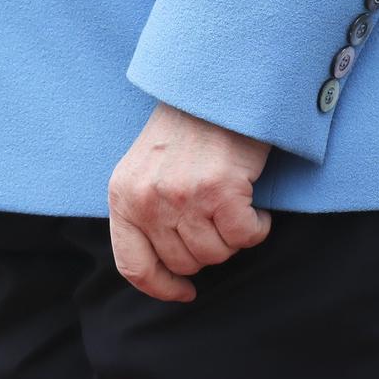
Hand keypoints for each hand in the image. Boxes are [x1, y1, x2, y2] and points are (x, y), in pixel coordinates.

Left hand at [108, 103, 271, 301]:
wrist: (217, 87)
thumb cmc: (186, 132)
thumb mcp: (144, 170)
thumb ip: (145, 212)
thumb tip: (167, 268)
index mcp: (122, 197)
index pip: (133, 266)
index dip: (161, 287)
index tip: (184, 291)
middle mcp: (147, 200)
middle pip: (184, 263)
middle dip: (207, 251)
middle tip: (218, 221)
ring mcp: (182, 197)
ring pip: (216, 253)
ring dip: (233, 238)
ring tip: (233, 206)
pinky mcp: (220, 192)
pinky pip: (244, 237)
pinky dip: (257, 227)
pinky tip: (254, 206)